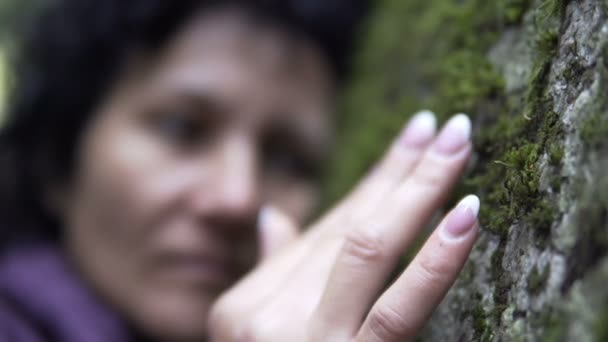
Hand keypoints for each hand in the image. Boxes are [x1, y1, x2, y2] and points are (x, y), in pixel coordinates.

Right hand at [208, 111, 479, 340]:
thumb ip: (270, 271)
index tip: (413, 137)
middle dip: (404, 170)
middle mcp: (268, 313)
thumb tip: (273, 216)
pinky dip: (435, 257)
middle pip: (351, 225)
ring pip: (370, 249)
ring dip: (420, 191)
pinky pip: (396, 307)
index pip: (326, 224)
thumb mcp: (254, 335)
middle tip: (448, 127)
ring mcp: (304, 340)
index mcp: (247, 301)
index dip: (375, 177)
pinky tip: (465, 215)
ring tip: (459, 147)